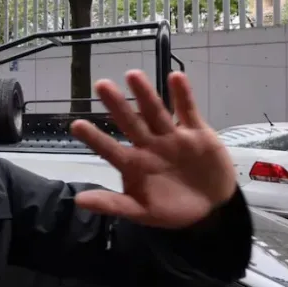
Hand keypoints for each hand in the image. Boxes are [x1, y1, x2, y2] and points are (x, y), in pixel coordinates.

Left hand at [70, 70, 236, 228]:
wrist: (211, 207)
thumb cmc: (170, 209)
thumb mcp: (141, 211)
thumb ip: (113, 205)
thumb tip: (79, 201)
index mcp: (133, 164)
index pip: (110, 149)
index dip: (95, 138)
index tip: (76, 125)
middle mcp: (149, 145)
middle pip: (131, 123)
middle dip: (117, 105)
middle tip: (101, 85)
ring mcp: (171, 136)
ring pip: (155, 112)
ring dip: (145, 94)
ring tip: (133, 74)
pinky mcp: (196, 132)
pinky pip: (188, 111)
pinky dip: (183, 95)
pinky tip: (176, 77)